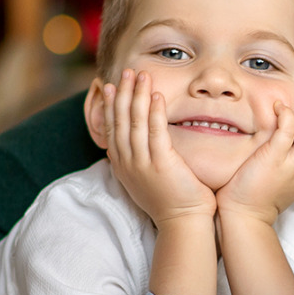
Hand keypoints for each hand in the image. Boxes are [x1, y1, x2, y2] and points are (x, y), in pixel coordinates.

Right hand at [102, 70, 215, 226]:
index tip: (111, 86)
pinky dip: (154, 112)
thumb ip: (138, 161)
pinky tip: (155, 96)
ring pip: (135, 123)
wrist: (182, 223)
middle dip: (122, 94)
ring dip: (137, 96)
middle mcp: (128, 163)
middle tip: (126, 71)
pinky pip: (155, 132)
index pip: (112, 129)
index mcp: (123, 166)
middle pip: (120, 121)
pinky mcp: (161, 165)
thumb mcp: (145, 180)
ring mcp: (142, 164)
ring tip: (140, 75)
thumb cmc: (171, 202)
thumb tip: (130, 148)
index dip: (111, 106)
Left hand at [215, 103, 293, 225]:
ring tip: (283, 118)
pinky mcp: (275, 158)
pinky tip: (275, 110)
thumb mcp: (286, 179)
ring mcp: (293, 165)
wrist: (244, 215)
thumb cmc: (258, 194)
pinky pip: (289, 127)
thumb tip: (293, 134)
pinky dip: (285, 113)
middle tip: (290, 122)